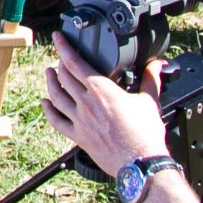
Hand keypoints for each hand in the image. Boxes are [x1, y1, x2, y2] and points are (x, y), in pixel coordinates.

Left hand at [42, 33, 168, 175]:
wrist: (140, 164)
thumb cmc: (145, 135)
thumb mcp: (150, 101)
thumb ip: (150, 79)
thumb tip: (157, 64)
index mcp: (102, 90)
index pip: (75, 62)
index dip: (63, 47)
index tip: (58, 38)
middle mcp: (86, 103)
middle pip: (63, 77)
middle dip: (59, 63)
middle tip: (60, 57)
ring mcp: (80, 120)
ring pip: (56, 96)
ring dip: (50, 82)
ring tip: (48, 73)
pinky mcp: (78, 136)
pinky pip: (57, 121)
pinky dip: (49, 110)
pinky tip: (45, 104)